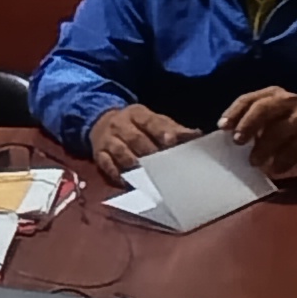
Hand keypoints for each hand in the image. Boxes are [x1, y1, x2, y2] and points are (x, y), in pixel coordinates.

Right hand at [86, 103, 200, 182]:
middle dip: (150, 153)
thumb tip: (197, 136)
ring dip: (134, 165)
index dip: (161, 131)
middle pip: (136, 139)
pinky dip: (117, 174)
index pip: (150, 121)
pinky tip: (128, 183)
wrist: (100, 121)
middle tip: (165, 168)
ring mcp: (108, 139)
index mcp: (137, 114)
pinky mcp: (99, 154)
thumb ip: (173, 129)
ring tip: (148, 178)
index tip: (171, 141)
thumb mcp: (152, 120)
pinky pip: (106, 165)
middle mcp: (120, 124)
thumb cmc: (135, 125)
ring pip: (121, 152)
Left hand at [219, 88, 296, 177]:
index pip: (248, 99)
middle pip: (264, 107)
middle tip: (238, 141)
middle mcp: (289, 100)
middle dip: (249, 124)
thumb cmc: (291, 134)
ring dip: (265, 146)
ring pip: (281, 128)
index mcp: (272, 95)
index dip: (234, 112)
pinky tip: (276, 168)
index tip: (222, 128)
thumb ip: (250, 128)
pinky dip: (284, 159)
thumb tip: (222, 138)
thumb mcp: (270, 125)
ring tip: (254, 162)